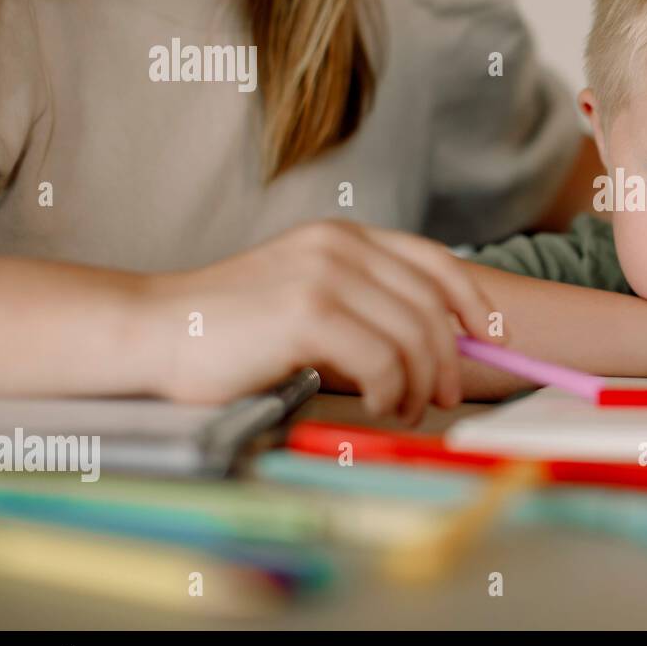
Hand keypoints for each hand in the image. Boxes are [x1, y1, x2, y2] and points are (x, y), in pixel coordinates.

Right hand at [142, 221, 501, 422]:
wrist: (155, 330)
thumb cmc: (232, 327)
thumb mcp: (308, 293)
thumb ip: (364, 302)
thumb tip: (436, 343)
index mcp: (345, 236)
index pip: (434, 261)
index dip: (472, 300)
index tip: (491, 338)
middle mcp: (341, 245)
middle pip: (431, 306)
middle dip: (448, 359)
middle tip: (442, 397)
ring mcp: (326, 274)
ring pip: (414, 337)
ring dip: (419, 384)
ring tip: (402, 409)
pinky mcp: (308, 312)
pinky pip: (383, 361)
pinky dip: (390, 392)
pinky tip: (376, 405)